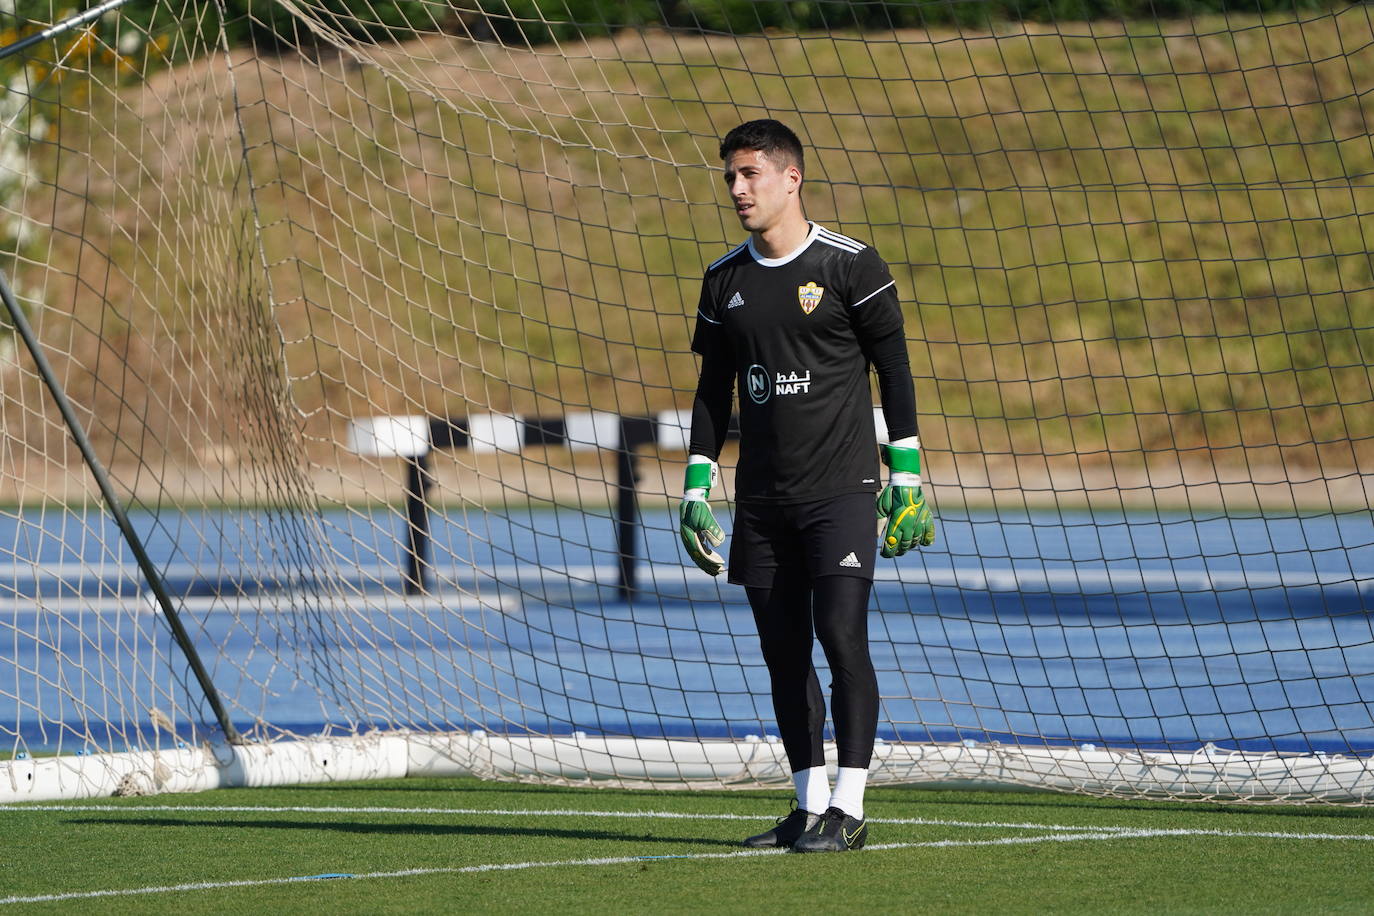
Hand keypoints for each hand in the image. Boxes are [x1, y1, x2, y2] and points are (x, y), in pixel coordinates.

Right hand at [679, 456, 724, 575]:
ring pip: (698, 554)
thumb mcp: (706, 517)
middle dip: (708, 566)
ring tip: (717, 569)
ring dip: (708, 562)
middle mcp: (687, 539)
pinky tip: (714, 558)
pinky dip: (707, 554)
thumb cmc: (698, 507)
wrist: (692, 498)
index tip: (719, 566)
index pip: (699, 553)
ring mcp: (690, 538)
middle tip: (719, 572)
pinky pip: (700, 548)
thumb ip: (712, 529)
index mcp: (688, 536)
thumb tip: (719, 543)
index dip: (709, 561)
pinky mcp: (694, 535)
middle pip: (697, 557)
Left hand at [875, 484, 934, 556]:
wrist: (907, 482)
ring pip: (915, 542)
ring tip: (904, 546)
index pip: (892, 545)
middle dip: (897, 551)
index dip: (887, 553)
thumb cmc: (892, 494)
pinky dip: (926, 540)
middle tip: (893, 550)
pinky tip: (921, 541)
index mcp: (896, 524)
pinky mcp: (927, 519)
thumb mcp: (881, 507)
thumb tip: (877, 536)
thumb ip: (879, 521)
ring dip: (909, 546)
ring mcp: (920, 523)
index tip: (884, 554)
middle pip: (904, 546)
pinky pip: (930, 534)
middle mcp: (909, 526)